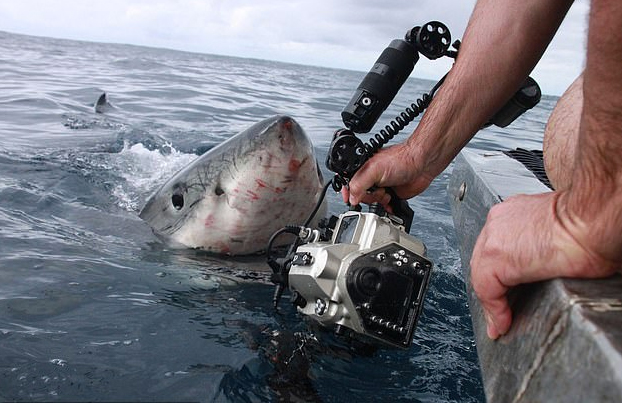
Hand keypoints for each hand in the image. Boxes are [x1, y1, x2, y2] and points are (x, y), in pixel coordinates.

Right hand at [341, 142, 434, 206]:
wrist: (422, 165)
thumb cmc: (401, 159)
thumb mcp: (374, 169)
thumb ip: (359, 183)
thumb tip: (351, 197)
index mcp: (363, 168)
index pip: (348, 182)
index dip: (348, 192)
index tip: (350, 199)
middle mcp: (371, 178)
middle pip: (359, 196)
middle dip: (368, 197)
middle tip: (377, 190)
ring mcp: (381, 186)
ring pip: (371, 202)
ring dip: (378, 201)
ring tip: (386, 193)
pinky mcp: (391, 194)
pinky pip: (383, 206)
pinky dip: (386, 207)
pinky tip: (390, 201)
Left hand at [470, 191, 619, 338]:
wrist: (592, 220)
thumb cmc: (588, 226)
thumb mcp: (556, 234)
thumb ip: (541, 248)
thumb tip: (549, 269)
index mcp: (514, 213)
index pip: (496, 247)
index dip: (501, 274)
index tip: (507, 292)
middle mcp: (499, 221)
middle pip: (483, 261)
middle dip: (493, 287)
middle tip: (502, 310)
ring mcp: (493, 237)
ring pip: (482, 275)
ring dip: (493, 301)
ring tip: (502, 321)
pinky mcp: (494, 257)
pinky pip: (486, 289)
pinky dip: (495, 310)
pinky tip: (503, 323)